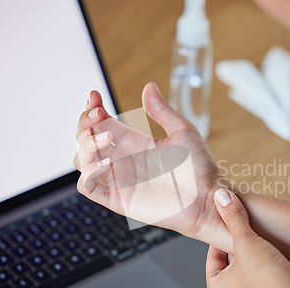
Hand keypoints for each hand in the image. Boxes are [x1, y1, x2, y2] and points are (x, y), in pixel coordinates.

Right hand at [74, 83, 233, 253]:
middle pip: (86, 139)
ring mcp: (118, 179)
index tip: (94, 95)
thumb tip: (149, 86)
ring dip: (86, 146)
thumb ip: (161, 110)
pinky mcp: (117, 199)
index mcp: (134, 142)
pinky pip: (87, 186)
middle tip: (100, 115)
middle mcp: (123, 159)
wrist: (206, 198)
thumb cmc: (199, 168)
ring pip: (82, 160)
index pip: (102, 123)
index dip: (92, 109)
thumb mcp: (182, 131)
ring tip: (107, 138)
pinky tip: (106, 163)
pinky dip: (88, 172)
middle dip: (85, 123)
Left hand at [206, 188, 289, 287]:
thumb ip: (233, 218)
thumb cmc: (267, 282)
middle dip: (239, 244)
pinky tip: (274, 250)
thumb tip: (222, 198)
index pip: (212, 257)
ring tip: (260, 238)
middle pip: (231, 261)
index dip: (220, 237)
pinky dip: (268, 262)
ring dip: (255, 252)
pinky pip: (264, 273)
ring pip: (249, 267)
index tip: (228, 224)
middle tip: (245, 229)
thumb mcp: (245, 241)